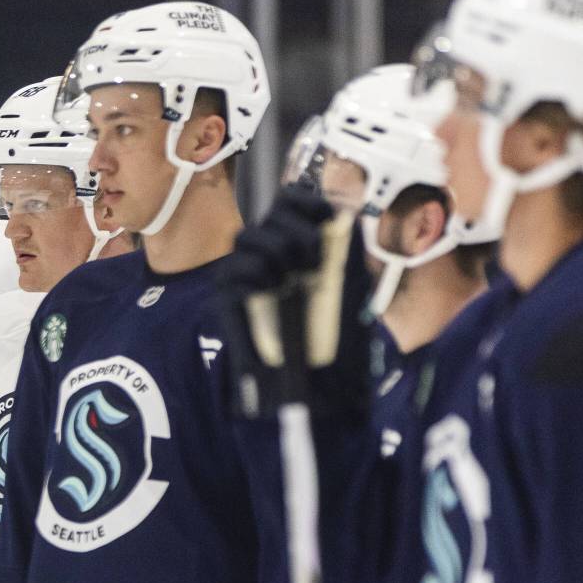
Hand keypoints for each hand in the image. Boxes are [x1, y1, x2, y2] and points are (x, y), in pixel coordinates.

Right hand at [219, 188, 368, 417]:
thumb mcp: (353, 284)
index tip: (325, 217)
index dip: (306, 201)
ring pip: (247, 238)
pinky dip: (254, 277)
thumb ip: (347, 247)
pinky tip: (270, 293)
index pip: (291, 201)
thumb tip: (343, 213)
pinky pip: (232, 271)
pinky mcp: (229, 297)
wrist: (321, 381)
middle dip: (296, 234)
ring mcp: (249, 274)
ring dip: (276, 255)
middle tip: (313, 265)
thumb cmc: (340, 337)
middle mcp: (273, 254)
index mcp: (301, 245)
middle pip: (270, 215)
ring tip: (292, 282)